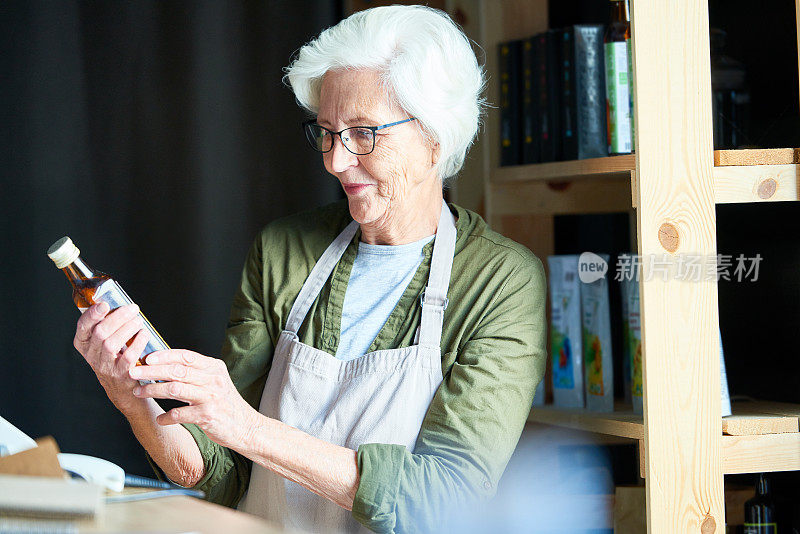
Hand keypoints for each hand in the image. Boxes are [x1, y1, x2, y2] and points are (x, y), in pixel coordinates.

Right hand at [74, 302, 149, 412]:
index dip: (91, 315)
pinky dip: (137, 343)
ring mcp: (105, 367)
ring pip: (111, 344)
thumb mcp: (106, 344)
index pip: (82, 328)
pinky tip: (144, 334)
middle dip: (117, 317)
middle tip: (132, 309)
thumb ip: (109, 326)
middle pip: (100, 333)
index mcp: (85, 345)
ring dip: (127, 328)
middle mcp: (92, 356)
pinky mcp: (121, 375)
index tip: (104, 304)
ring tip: (139, 321)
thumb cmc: (117, 359)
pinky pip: (128, 357)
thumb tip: (122, 304)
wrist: (123, 390)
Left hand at [129, 350, 259, 449]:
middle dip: (152, 371)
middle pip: (177, 371)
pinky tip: (159, 419)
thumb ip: (195, 373)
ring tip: (138, 392)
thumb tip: (165, 365)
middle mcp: (213, 380)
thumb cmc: (225, 403)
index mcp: (214, 368)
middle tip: (133, 372)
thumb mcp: (215, 381)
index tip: (146, 357)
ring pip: (175, 389)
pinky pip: (180, 414)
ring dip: (153, 390)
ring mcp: (211, 397)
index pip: (186, 356)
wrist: (245, 426)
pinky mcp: (208, 415)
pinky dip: (166, 417)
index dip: (164, 355)